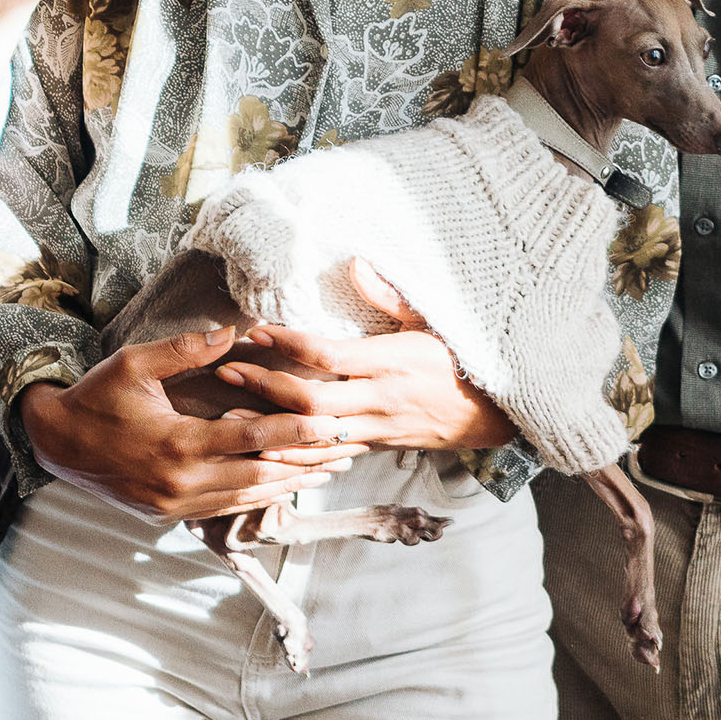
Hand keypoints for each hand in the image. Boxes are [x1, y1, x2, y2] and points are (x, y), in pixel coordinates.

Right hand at [16, 333, 363, 519]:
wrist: (55, 445)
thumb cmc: (95, 398)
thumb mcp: (134, 363)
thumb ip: (186, 350)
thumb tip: (232, 331)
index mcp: (177, 444)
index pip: (253, 439)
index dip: (297, 431)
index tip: (333, 422)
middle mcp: (181, 482)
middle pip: (261, 474)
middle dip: (309, 462)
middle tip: (349, 449)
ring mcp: (176, 504)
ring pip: (248, 497)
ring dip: (292, 483)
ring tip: (329, 471)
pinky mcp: (170, 514)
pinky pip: (226, 508)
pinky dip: (259, 496)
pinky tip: (284, 486)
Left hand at [209, 261, 517, 452]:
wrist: (492, 413)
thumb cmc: (460, 360)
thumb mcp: (429, 321)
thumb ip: (388, 296)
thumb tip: (355, 263)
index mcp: (391, 362)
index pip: (329, 356)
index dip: (289, 344)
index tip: (258, 331)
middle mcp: (381, 400)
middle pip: (312, 401)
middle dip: (265, 386)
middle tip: (228, 371)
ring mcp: (378, 429)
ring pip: (316, 436)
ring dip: (271, 427)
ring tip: (229, 416)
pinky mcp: (377, 448)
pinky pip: (330, 456)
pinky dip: (296, 456)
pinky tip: (265, 450)